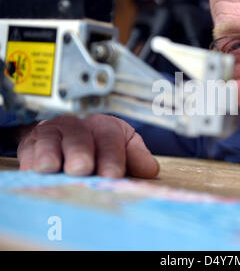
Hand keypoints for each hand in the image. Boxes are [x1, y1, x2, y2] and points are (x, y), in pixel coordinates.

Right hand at [17, 114, 158, 178]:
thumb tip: (150, 170)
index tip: (113, 174)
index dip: (111, 156)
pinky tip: (32, 172)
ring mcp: (52, 135)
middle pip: (78, 138)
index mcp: (105, 127)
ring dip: (51, 155)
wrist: (66, 130)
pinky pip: (28, 151)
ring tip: (52, 168)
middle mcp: (78, 127)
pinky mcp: (31, 145)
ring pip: (50, 141)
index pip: (110, 140)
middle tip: (81, 169)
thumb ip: (136, 156)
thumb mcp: (122, 144)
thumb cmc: (98, 141)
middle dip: (80, 153)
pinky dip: (29, 162)